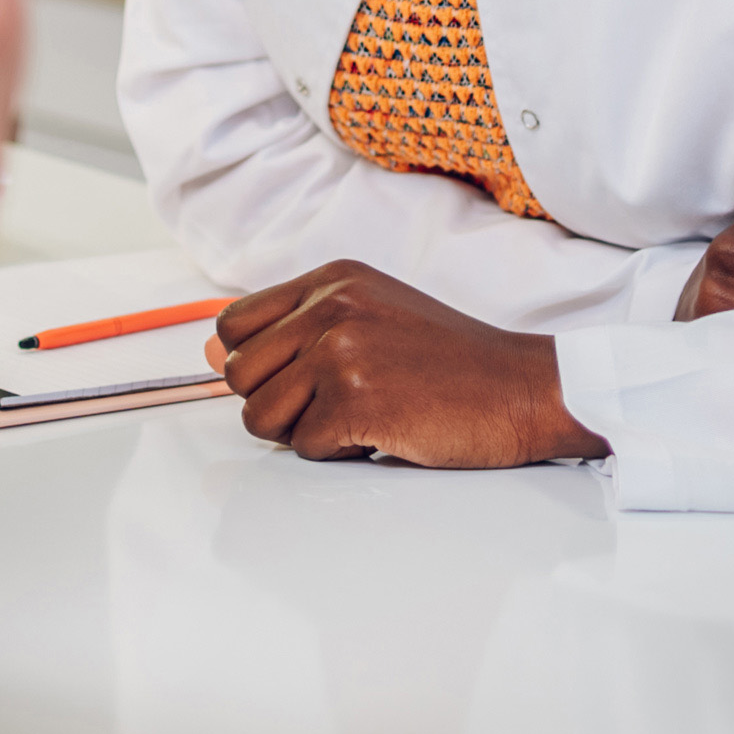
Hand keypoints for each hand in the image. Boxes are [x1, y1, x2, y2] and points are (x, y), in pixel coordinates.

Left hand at [210, 263, 609, 467]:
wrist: (523, 388)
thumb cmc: (452, 362)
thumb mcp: (371, 320)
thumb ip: (292, 330)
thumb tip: (210, 353)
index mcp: (331, 280)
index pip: (234, 324)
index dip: (255, 364)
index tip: (294, 379)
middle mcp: (330, 305)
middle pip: (238, 374)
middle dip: (277, 404)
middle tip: (335, 405)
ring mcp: (341, 350)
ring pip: (260, 416)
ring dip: (304, 432)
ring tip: (359, 417)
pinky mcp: (356, 399)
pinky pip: (305, 447)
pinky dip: (340, 453)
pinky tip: (384, 432)